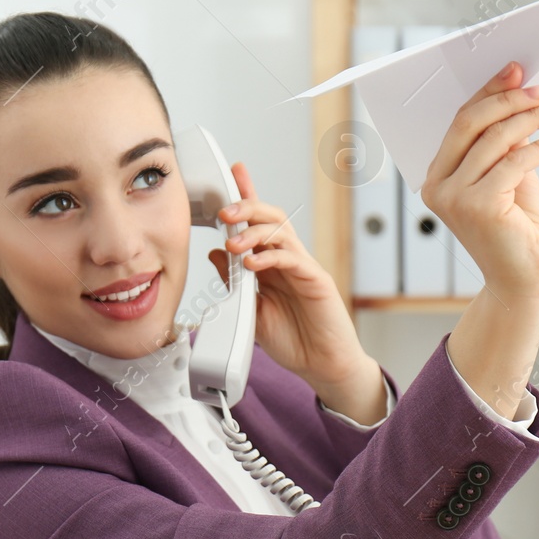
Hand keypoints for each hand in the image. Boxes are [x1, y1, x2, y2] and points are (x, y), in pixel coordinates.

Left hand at [203, 162, 377, 403]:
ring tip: (233, 242)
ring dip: (253, 233)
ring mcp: (303, 268)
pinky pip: (292, 259)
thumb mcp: (251, 308)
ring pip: (281, 233)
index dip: (247, 195)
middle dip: (246, 207)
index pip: (258, 222)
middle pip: (270, 218)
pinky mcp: (316, 280)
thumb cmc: (293, 339)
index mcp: (272, 264)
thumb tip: (216, 253)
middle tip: (223, 212)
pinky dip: (271, 257)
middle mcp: (288, 260)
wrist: (321, 366)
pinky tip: (253, 263)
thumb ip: (235, 281)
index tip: (233, 173)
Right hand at [421, 61, 538, 301]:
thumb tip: (519, 96)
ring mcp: (454, 198)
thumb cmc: (516, 230)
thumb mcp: (508, 179)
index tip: (516, 71)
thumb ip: (504, 144)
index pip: (459, 123)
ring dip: (534, 118)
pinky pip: (515, 161)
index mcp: (436, 178)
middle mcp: (438, 187)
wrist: (522, 280)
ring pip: (496, 139)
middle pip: (471, 124)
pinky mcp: (479, 207)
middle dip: (510, 100)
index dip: (488, 93)